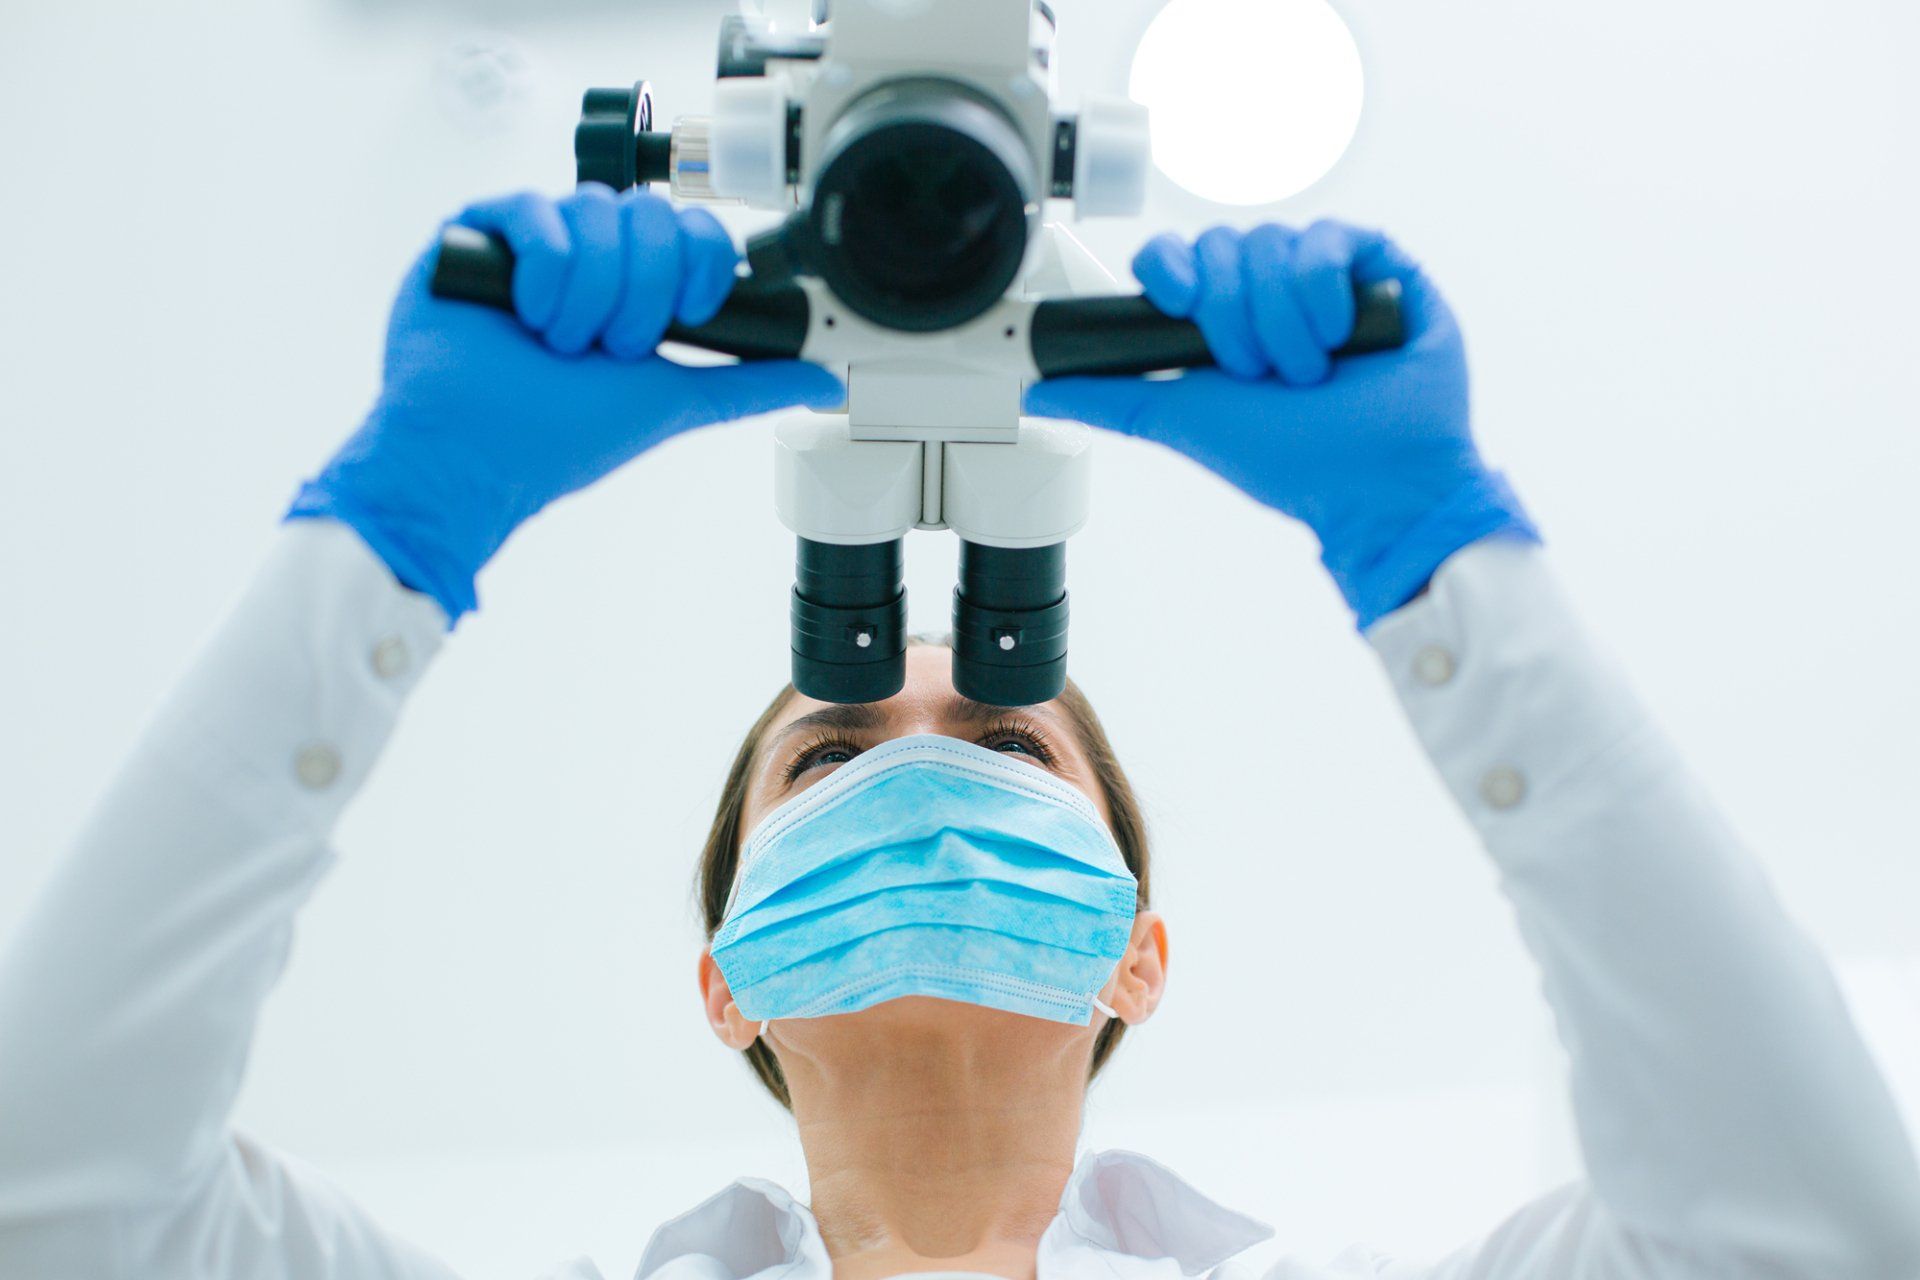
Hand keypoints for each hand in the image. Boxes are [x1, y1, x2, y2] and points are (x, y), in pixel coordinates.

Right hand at [287, 184, 844, 622]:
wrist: (474, 456)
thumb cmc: (558, 436)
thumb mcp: (676, 402)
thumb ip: (749, 383)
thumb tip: (824, 380)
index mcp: (633, 285)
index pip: (691, 228)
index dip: (699, 264)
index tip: (688, 313)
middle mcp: (586, 255)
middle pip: (650, 213)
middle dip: (642, 294)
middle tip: (611, 347)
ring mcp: (531, 240)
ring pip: (597, 209)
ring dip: (590, 293)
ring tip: (560, 343)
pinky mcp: (476, 231)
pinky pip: (534, 209)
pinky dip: (543, 269)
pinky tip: (525, 314)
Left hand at [1024, 221, 1535, 628]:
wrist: (1374, 483)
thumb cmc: (1290, 459)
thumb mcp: (1180, 420)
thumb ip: (1109, 399)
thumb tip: (1036, 392)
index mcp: (1222, 319)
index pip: (1177, 258)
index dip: (1171, 271)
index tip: (1177, 304)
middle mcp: (1272, 291)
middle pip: (1222, 247)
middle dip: (1233, 317)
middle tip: (1259, 372)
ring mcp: (1327, 276)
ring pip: (1273, 243)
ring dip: (1283, 320)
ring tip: (1309, 372)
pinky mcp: (1381, 266)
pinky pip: (1332, 236)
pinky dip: (1327, 291)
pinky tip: (1344, 338)